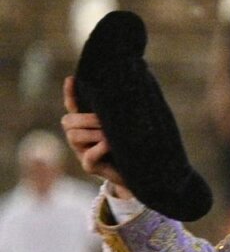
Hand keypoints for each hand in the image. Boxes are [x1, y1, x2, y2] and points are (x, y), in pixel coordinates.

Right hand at [59, 76, 132, 197]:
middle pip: (68, 121)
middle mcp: (79, 137)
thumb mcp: (125, 125)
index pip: (73, 106)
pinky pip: (89, 155)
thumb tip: (131, 89)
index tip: (72, 78)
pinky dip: (99, 148)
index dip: (71, 93)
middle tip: (104, 121)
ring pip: (75, 136)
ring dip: (94, 133)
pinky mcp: (89, 167)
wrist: (138, 172)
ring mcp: (82, 152)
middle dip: (86, 119)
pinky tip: (109, 144)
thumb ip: (121, 111)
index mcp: (86, 124)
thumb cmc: (131, 145)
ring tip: (110, 135)